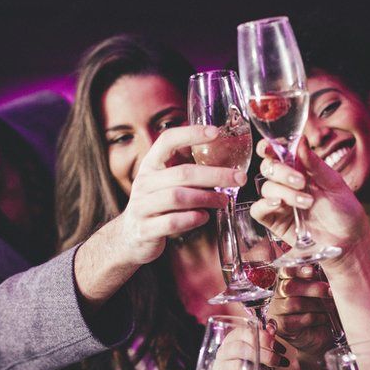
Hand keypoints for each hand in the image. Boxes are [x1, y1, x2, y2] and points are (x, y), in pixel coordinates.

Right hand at [110, 125, 243, 264]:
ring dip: (206, 198)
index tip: (216, 132)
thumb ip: (188, 172)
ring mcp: (142, 206)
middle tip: (239, 178)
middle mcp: (144, 182)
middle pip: (182, 173)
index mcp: (150, 165)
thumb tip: (226, 162)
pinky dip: (192, 219)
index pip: (167, 141)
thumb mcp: (165, 182)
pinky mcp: (145, 230)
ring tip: (223, 200)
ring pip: (177, 197)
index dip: (191, 133)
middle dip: (215, 174)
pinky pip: (172, 222)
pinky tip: (204, 217)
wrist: (130, 237)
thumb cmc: (157, 205)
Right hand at [212, 320, 290, 369]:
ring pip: (237, 365)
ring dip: (256, 369)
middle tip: (279, 361)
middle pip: (241, 348)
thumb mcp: (257, 350)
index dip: (264, 338)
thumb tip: (272, 327)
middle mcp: (223, 351)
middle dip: (265, 354)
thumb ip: (265, 338)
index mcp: (232, 338)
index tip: (279, 347)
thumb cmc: (245, 363)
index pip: (245, 332)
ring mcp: (219, 368)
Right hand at [249, 141, 369, 267]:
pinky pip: (258, 210)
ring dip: (285, 192)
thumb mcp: (334, 184)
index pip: (278, 154)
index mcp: (301, 169)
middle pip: (269, 168)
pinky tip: (278, 204)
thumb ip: (315, 165)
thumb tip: (300, 141)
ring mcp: (280, 202)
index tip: (269, 147)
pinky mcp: (275, 221)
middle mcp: (287, 184)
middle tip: (301, 182)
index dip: (269, 148)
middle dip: (282, 171)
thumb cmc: (344, 210)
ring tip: (307, 203)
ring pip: (266, 188)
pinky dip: (265, 204)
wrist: (348, 241)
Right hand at [267, 264, 335, 361]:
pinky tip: (324, 318)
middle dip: (312, 288)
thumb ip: (319, 280)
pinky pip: (298, 319)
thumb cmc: (321, 308)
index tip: (312, 271)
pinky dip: (315, 318)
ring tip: (330, 307)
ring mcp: (277, 311)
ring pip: (294, 304)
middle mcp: (278, 294)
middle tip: (329, 291)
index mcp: (286, 280)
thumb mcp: (321, 291)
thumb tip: (329, 270)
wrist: (321, 334)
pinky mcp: (282, 326)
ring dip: (317, 305)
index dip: (297, 270)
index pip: (285, 271)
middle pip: (289, 287)